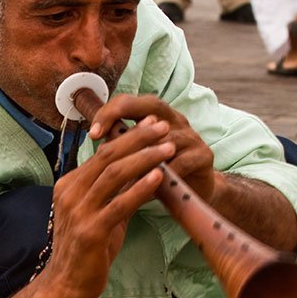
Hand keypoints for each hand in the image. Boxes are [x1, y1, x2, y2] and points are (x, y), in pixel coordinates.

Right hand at [38, 115, 172, 297]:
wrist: (66, 284)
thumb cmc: (86, 250)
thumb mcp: (99, 213)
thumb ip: (116, 192)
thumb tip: (142, 170)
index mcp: (69, 185)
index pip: (101, 152)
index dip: (129, 135)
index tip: (152, 124)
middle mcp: (70, 193)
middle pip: (108, 156)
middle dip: (139, 138)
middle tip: (164, 127)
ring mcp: (78, 212)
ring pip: (114, 174)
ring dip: (144, 158)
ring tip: (168, 148)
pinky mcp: (90, 231)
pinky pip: (118, 204)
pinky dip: (140, 188)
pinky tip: (158, 176)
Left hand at [88, 94, 219, 206]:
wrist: (192, 195)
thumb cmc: (159, 174)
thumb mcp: (137, 158)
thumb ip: (121, 145)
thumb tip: (94, 137)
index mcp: (157, 115)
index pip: (131, 102)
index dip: (109, 112)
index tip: (92, 134)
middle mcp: (175, 120)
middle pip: (151, 107)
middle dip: (126, 120)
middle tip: (103, 143)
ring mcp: (191, 136)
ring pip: (165, 138)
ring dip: (143, 155)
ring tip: (123, 172)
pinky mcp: (204, 156)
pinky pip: (182, 162)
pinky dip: (164, 174)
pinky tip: (148, 187)